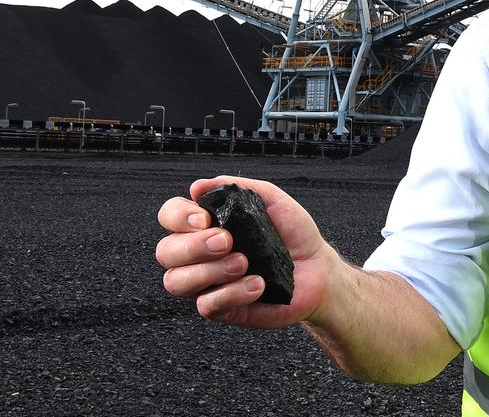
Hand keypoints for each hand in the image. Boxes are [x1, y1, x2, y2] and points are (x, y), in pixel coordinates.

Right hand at [155, 176, 337, 328]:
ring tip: (244, 263)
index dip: (178, 217)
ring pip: (176, 281)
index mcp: (205, 226)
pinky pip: (206, 305)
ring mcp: (207, 283)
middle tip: (227, 241)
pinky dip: (231, 294)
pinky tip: (257, 284)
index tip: (205, 218)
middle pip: (165, 252)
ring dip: (209, 271)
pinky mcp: (223, 308)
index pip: (169, 216)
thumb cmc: (292, 234)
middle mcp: (198, 255)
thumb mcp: (272, 201)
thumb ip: (237, 188)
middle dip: (193, 246)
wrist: (317, 268)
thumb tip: (198, 186)